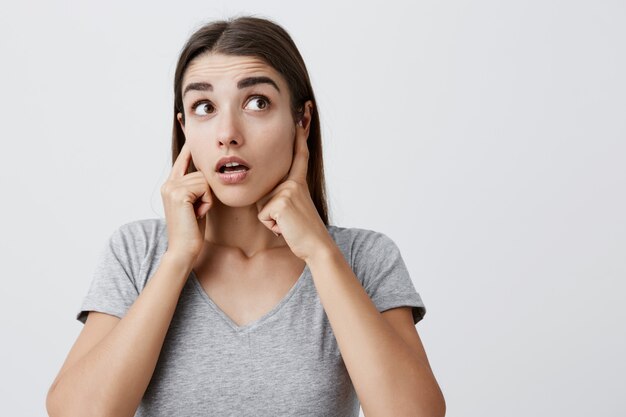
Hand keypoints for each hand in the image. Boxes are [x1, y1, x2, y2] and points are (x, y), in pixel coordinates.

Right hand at [160, 142, 212, 263]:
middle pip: (202, 174)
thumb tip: (207, 173)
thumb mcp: (195, 204)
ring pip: (205, 181)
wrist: (183, 249)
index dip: (188, 149)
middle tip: (197, 211)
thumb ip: (196, 188)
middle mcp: (168, 184)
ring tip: (196, 213)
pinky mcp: (179, 193)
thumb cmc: (192, 229)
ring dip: (207, 199)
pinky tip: (197, 214)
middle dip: (207, 194)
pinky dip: (207, 203)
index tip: (188, 129)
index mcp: (170, 185)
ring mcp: (172, 188)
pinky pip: (205, 189)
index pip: (182, 162)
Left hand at [255, 121, 333, 261]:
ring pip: (263, 205)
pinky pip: (263, 215)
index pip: (300, 154)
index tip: (304, 112)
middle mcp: (295, 183)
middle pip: (268, 189)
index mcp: (299, 182)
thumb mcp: (291, 208)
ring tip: (288, 225)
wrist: (316, 246)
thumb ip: (278, 195)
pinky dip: (271, 225)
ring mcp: (289, 191)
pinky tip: (285, 228)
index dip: (300, 134)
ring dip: (271, 219)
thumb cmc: (302, 231)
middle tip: (291, 216)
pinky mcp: (281, 203)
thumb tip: (265, 196)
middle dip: (274, 210)